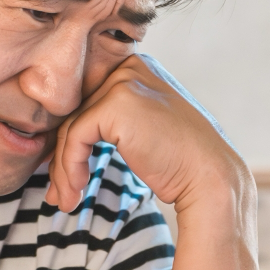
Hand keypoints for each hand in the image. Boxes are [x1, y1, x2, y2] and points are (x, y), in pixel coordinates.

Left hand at [45, 55, 245, 215]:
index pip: (89, 103)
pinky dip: (70, 168)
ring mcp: (124, 82)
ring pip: (71, 128)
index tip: (66, 174)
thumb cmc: (180, 163)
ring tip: (66, 201)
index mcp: (138, 70)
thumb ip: (114, 123)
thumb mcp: (144, 130)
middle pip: (77, 114)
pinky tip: (76, 192)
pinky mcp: (116, 104)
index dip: (72, 140)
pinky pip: (74, 138)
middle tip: (60, 193)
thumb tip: (68, 142)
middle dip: (63, 158)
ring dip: (64, 170)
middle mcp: (131, 68)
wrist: (209, 178)